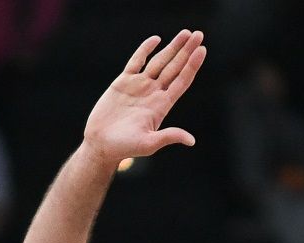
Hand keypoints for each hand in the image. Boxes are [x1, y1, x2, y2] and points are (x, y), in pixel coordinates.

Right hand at [84, 30, 207, 161]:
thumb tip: (191, 140)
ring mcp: (139, 86)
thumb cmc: (125, 148)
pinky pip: (137, 61)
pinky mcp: (123, 82)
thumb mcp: (149, 144)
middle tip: (199, 34)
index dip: (192, 65)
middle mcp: (154, 93)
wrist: (101, 144)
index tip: (202, 50)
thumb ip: (168, 137)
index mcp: (162, 105)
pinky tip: (156, 39)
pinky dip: (146, 50)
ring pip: (159, 61)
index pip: (182, 81)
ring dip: (172, 47)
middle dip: (186, 51)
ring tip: (185, 33)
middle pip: (174, 67)